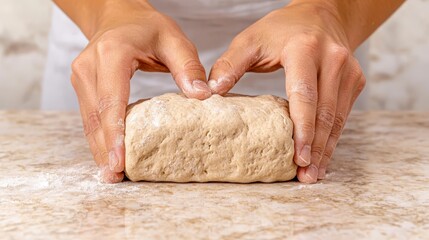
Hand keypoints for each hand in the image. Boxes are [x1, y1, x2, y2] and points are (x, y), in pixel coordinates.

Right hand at [70, 1, 210, 182]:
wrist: (118, 15)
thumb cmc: (147, 26)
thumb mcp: (174, 38)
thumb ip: (188, 65)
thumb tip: (202, 95)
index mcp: (112, 54)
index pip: (112, 100)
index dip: (116, 133)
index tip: (120, 161)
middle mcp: (89, 67)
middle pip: (97, 116)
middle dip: (105, 150)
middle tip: (116, 178)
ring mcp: (82, 77)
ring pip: (89, 121)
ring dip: (99, 148)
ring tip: (111, 175)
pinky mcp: (83, 86)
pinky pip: (90, 117)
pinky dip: (99, 138)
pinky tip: (108, 155)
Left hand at [208, 2, 365, 182]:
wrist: (322, 14)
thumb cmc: (283, 29)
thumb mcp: (251, 39)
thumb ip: (230, 64)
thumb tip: (210, 91)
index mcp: (305, 49)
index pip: (305, 95)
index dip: (302, 128)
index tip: (297, 156)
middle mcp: (333, 59)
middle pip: (325, 112)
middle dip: (315, 148)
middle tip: (305, 175)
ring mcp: (348, 71)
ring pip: (338, 118)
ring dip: (326, 148)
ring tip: (313, 173)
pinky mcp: (355, 81)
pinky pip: (343, 114)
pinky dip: (333, 137)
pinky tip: (322, 155)